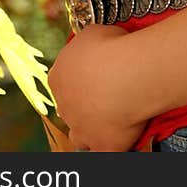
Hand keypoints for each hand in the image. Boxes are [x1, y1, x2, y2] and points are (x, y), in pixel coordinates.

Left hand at [47, 25, 149, 151]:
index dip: (78, 78)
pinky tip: (122, 138)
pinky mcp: (102, 146)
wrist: (127, 75)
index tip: (95, 73)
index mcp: (58, 77)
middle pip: (70, 108)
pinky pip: (103, 153)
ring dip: (91, 130)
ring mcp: (80, 129)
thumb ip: (85, 46)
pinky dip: (111, 147)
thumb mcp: (92, 34)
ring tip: (112, 119)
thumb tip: (91, 48)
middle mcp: (63, 105)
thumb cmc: (111, 49)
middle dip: (85, 104)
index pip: (62, 81)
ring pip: (80, 137)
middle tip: (108, 94)